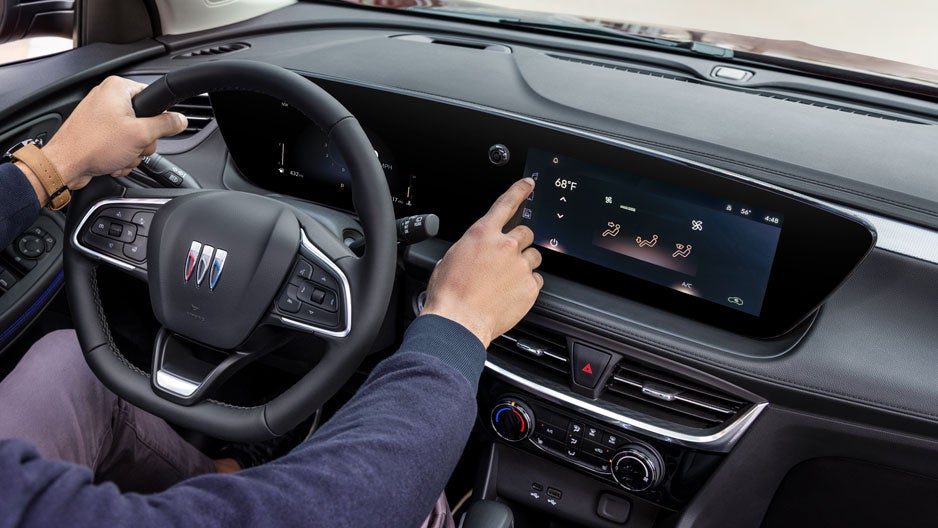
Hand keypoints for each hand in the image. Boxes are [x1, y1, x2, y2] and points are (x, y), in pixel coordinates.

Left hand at [20, 76, 186, 200]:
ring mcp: (102, 116)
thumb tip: (181, 120)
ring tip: (121, 155)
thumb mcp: (140, 134)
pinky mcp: (98, 132)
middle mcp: (108, 98)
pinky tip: (114, 161)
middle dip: (143, 141)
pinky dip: (122, 155)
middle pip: (146, 120)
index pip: (155, 97)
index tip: (156, 130)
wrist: (64, 165)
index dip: (160, 118)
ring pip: (135, 136)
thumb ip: (166, 125)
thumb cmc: (92, 145)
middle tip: (133, 145)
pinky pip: (122, 143)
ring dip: (133, 152)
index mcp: (118, 88)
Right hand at [421, 178, 542, 347]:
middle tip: (507, 259)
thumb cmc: (449, 294)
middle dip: (519, 243)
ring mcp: (520, 266)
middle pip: (525, 233)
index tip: (529, 184)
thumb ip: (471, 247)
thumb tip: (476, 250)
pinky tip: (510, 294)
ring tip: (506, 281)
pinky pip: (536, 280)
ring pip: (534, 257)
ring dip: (524, 264)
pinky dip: (526, 285)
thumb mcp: (451, 259)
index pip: (506, 204)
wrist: (458, 323)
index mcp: (482, 234)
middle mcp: (505, 246)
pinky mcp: (529, 287)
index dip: (519, 191)